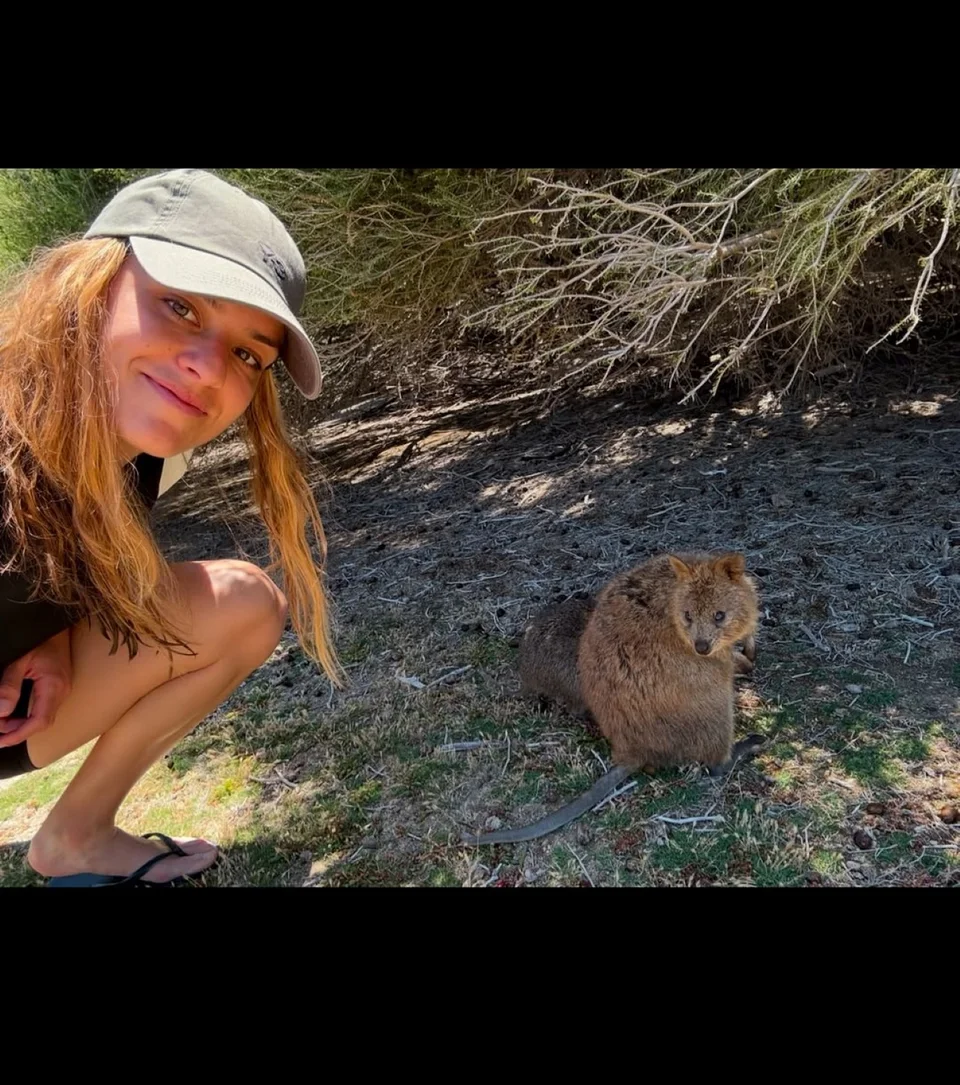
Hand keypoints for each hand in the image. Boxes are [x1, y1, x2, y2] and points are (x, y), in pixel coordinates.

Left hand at [0, 629, 72, 747]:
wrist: (57, 626)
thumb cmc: (39, 639)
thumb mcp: (19, 660)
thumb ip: (9, 686)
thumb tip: (1, 712)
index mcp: (53, 685)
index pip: (40, 721)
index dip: (19, 734)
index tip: (0, 740)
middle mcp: (62, 691)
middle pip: (42, 723)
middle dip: (17, 732)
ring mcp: (62, 690)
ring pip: (43, 717)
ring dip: (21, 725)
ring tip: (0, 725)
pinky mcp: (58, 688)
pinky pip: (44, 709)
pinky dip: (27, 717)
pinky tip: (13, 716)